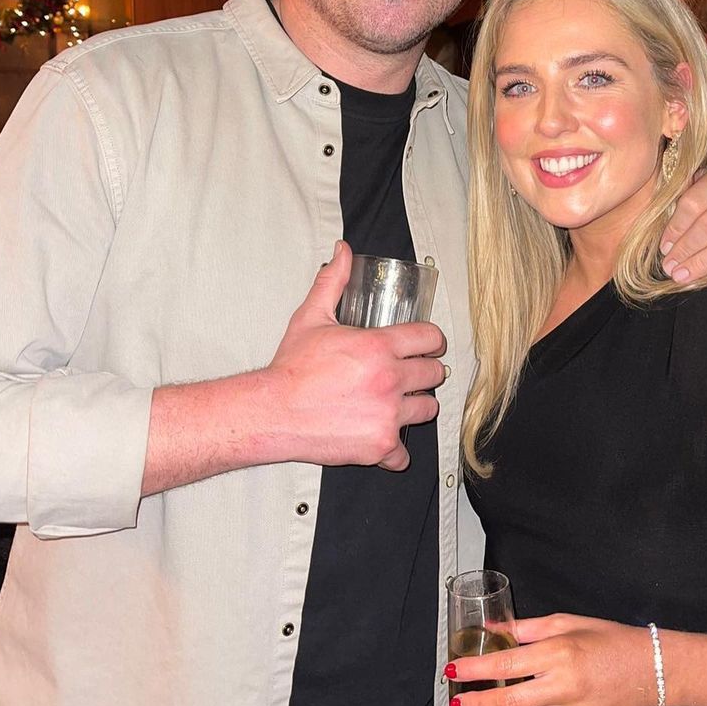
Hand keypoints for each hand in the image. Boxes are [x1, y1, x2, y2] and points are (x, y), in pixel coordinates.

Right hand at [265, 241, 445, 470]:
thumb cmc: (291, 368)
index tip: (426, 346)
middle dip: (425, 373)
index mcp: (378, 347)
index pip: (430, 338)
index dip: (431, 341)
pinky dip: (395, 451)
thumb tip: (342, 252)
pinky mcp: (380, 446)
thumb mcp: (312, 317)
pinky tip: (382, 438)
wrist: (271, 412)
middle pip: (435, 374)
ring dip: (415, 407)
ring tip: (396, 404)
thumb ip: (332, 282)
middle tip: (409, 375)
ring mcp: (387, 415)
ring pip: (427, 410)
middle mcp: (389, 380)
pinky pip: (404, 453)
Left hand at [446, 613, 654, 705]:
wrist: (649, 669)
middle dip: (476, 705)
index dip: (475, 670)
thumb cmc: (607, 640)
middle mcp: (565, 687)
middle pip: (509, 701)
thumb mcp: (565, 622)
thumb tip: (491, 630)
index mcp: (559, 653)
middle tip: (454, 705)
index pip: (505, 664)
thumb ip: (526, 629)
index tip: (452, 671)